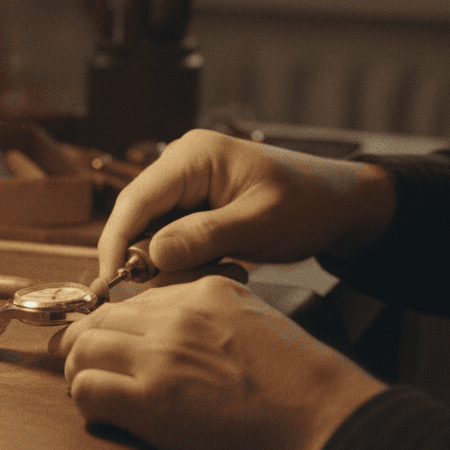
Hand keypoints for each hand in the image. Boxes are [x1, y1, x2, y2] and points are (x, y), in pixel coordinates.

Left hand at [52, 274, 386, 449]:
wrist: (327, 422)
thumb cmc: (306, 387)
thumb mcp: (260, 325)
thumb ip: (216, 321)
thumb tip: (187, 345)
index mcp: (207, 292)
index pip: (137, 298)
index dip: (116, 322)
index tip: (109, 339)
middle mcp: (177, 315)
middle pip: (101, 317)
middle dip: (84, 341)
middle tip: (78, 361)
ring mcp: (160, 355)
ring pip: (83, 347)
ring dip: (78, 369)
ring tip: (85, 388)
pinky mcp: (149, 400)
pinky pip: (87, 388)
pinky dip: (84, 401)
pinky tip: (99, 413)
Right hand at [95, 130, 396, 285]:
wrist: (341, 203)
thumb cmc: (309, 203)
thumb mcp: (259, 223)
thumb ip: (205, 237)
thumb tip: (152, 256)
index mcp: (193, 156)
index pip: (136, 200)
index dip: (116, 241)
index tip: (108, 281)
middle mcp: (182, 166)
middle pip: (136, 216)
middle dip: (139, 256)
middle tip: (148, 293)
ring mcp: (187, 186)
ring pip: (151, 231)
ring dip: (163, 262)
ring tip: (197, 278)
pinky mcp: (194, 207)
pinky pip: (171, 238)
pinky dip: (180, 261)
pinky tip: (205, 271)